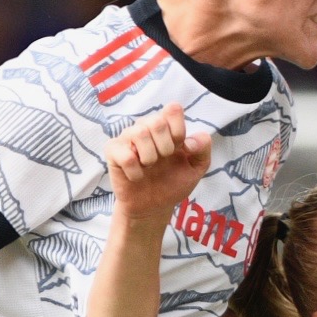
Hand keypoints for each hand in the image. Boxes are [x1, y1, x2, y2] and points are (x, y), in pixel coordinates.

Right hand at [103, 111, 218, 220]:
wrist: (153, 207)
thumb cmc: (172, 183)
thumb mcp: (196, 169)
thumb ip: (202, 149)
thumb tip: (190, 141)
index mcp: (166, 126)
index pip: (173, 109)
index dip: (178, 131)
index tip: (179, 148)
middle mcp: (146, 127)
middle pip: (156, 121)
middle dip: (165, 147)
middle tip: (163, 160)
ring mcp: (128, 138)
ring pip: (140, 133)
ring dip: (150, 158)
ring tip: (149, 167)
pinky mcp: (113, 152)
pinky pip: (126, 155)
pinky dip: (135, 171)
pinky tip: (136, 177)